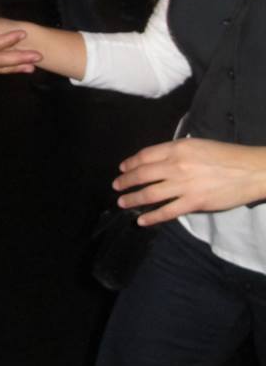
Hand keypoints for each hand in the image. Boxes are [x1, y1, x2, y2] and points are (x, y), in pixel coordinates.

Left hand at [113, 137, 265, 225]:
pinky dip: (152, 217)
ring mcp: (184, 185)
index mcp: (177, 148)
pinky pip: (167, 211)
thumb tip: (157, 159)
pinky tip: (142, 220)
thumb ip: (176, 151)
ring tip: (122, 202)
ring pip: (150, 193)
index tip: (122, 168)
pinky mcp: (194, 203)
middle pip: (143, 174)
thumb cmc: (225, 155)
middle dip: (126, 181)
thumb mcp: (197, 145)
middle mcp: (176, 166)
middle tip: (116, 186)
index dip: (130, 162)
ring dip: (133, 199)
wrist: (250, 170)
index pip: (145, 156)